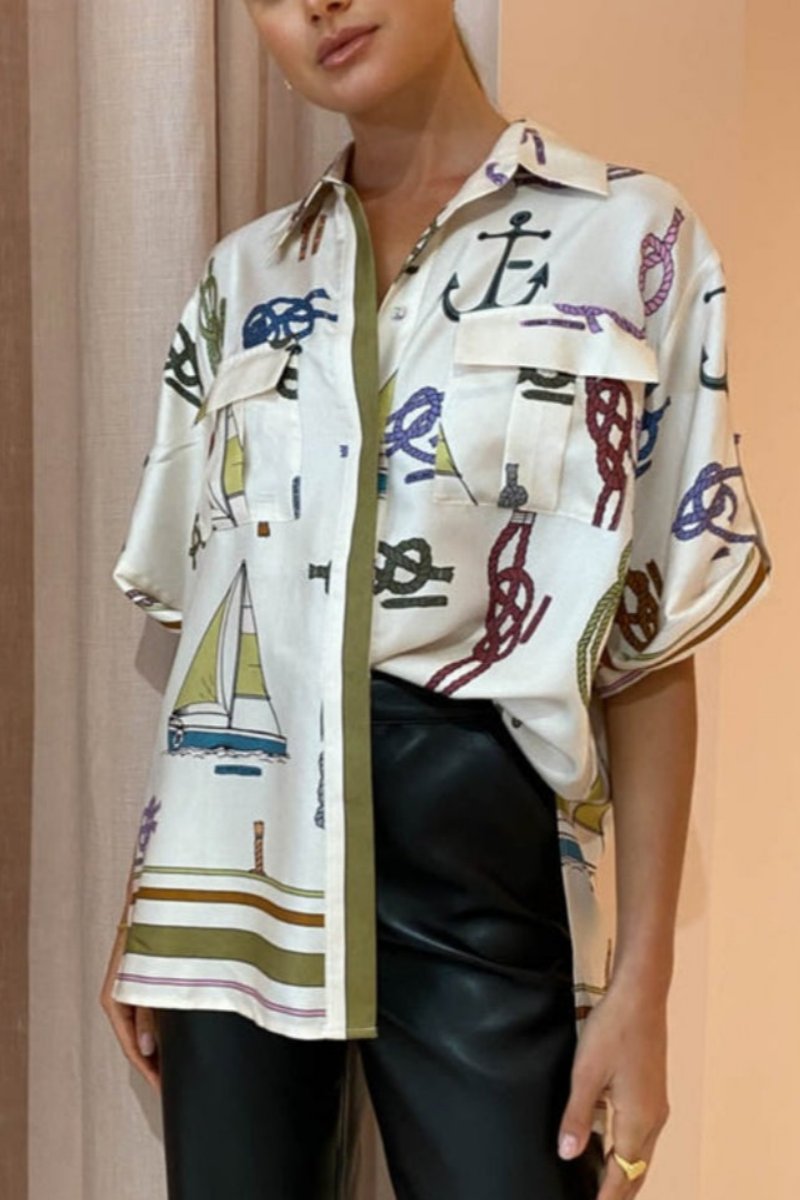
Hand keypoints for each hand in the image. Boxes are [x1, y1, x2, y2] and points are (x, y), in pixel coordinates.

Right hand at [99, 923, 160, 1093]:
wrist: (162, 894)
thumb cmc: (156, 928)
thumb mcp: (152, 973)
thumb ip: (149, 1010)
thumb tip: (146, 1048)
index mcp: (115, 995)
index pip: (129, 1044)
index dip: (147, 1069)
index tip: (163, 1088)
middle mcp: (122, 992)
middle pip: (135, 1039)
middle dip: (153, 1064)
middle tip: (172, 1084)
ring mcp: (133, 985)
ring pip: (143, 1026)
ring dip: (158, 1047)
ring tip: (176, 1067)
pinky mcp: (146, 977)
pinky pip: (151, 1010)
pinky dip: (162, 1027)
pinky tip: (176, 1035)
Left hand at [556, 982, 669, 1197]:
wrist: (641, 995)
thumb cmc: (614, 1029)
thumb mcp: (587, 1073)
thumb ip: (578, 1116)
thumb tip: (568, 1154)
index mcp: (638, 1119)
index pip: (624, 1173)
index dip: (608, 1195)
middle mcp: (654, 1118)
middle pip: (638, 1168)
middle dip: (620, 1190)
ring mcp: (657, 1104)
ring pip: (643, 1152)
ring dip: (626, 1171)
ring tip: (606, 1185)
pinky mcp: (654, 1090)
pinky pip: (644, 1134)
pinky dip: (631, 1150)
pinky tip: (615, 1146)